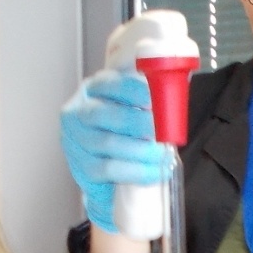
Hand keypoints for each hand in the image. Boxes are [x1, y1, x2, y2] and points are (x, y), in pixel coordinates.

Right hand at [60, 69, 170, 231]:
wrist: (107, 167)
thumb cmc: (124, 129)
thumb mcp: (131, 104)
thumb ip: (147, 92)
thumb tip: (176, 81)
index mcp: (93, 89)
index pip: (110, 84)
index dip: (134, 90)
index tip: (157, 99)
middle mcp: (78, 112)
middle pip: (103, 113)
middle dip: (138, 122)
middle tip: (163, 131)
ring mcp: (76, 140)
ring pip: (108, 143)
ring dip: (141, 150)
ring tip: (163, 154)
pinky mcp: (83, 167)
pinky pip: (110, 169)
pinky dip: (137, 171)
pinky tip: (156, 171)